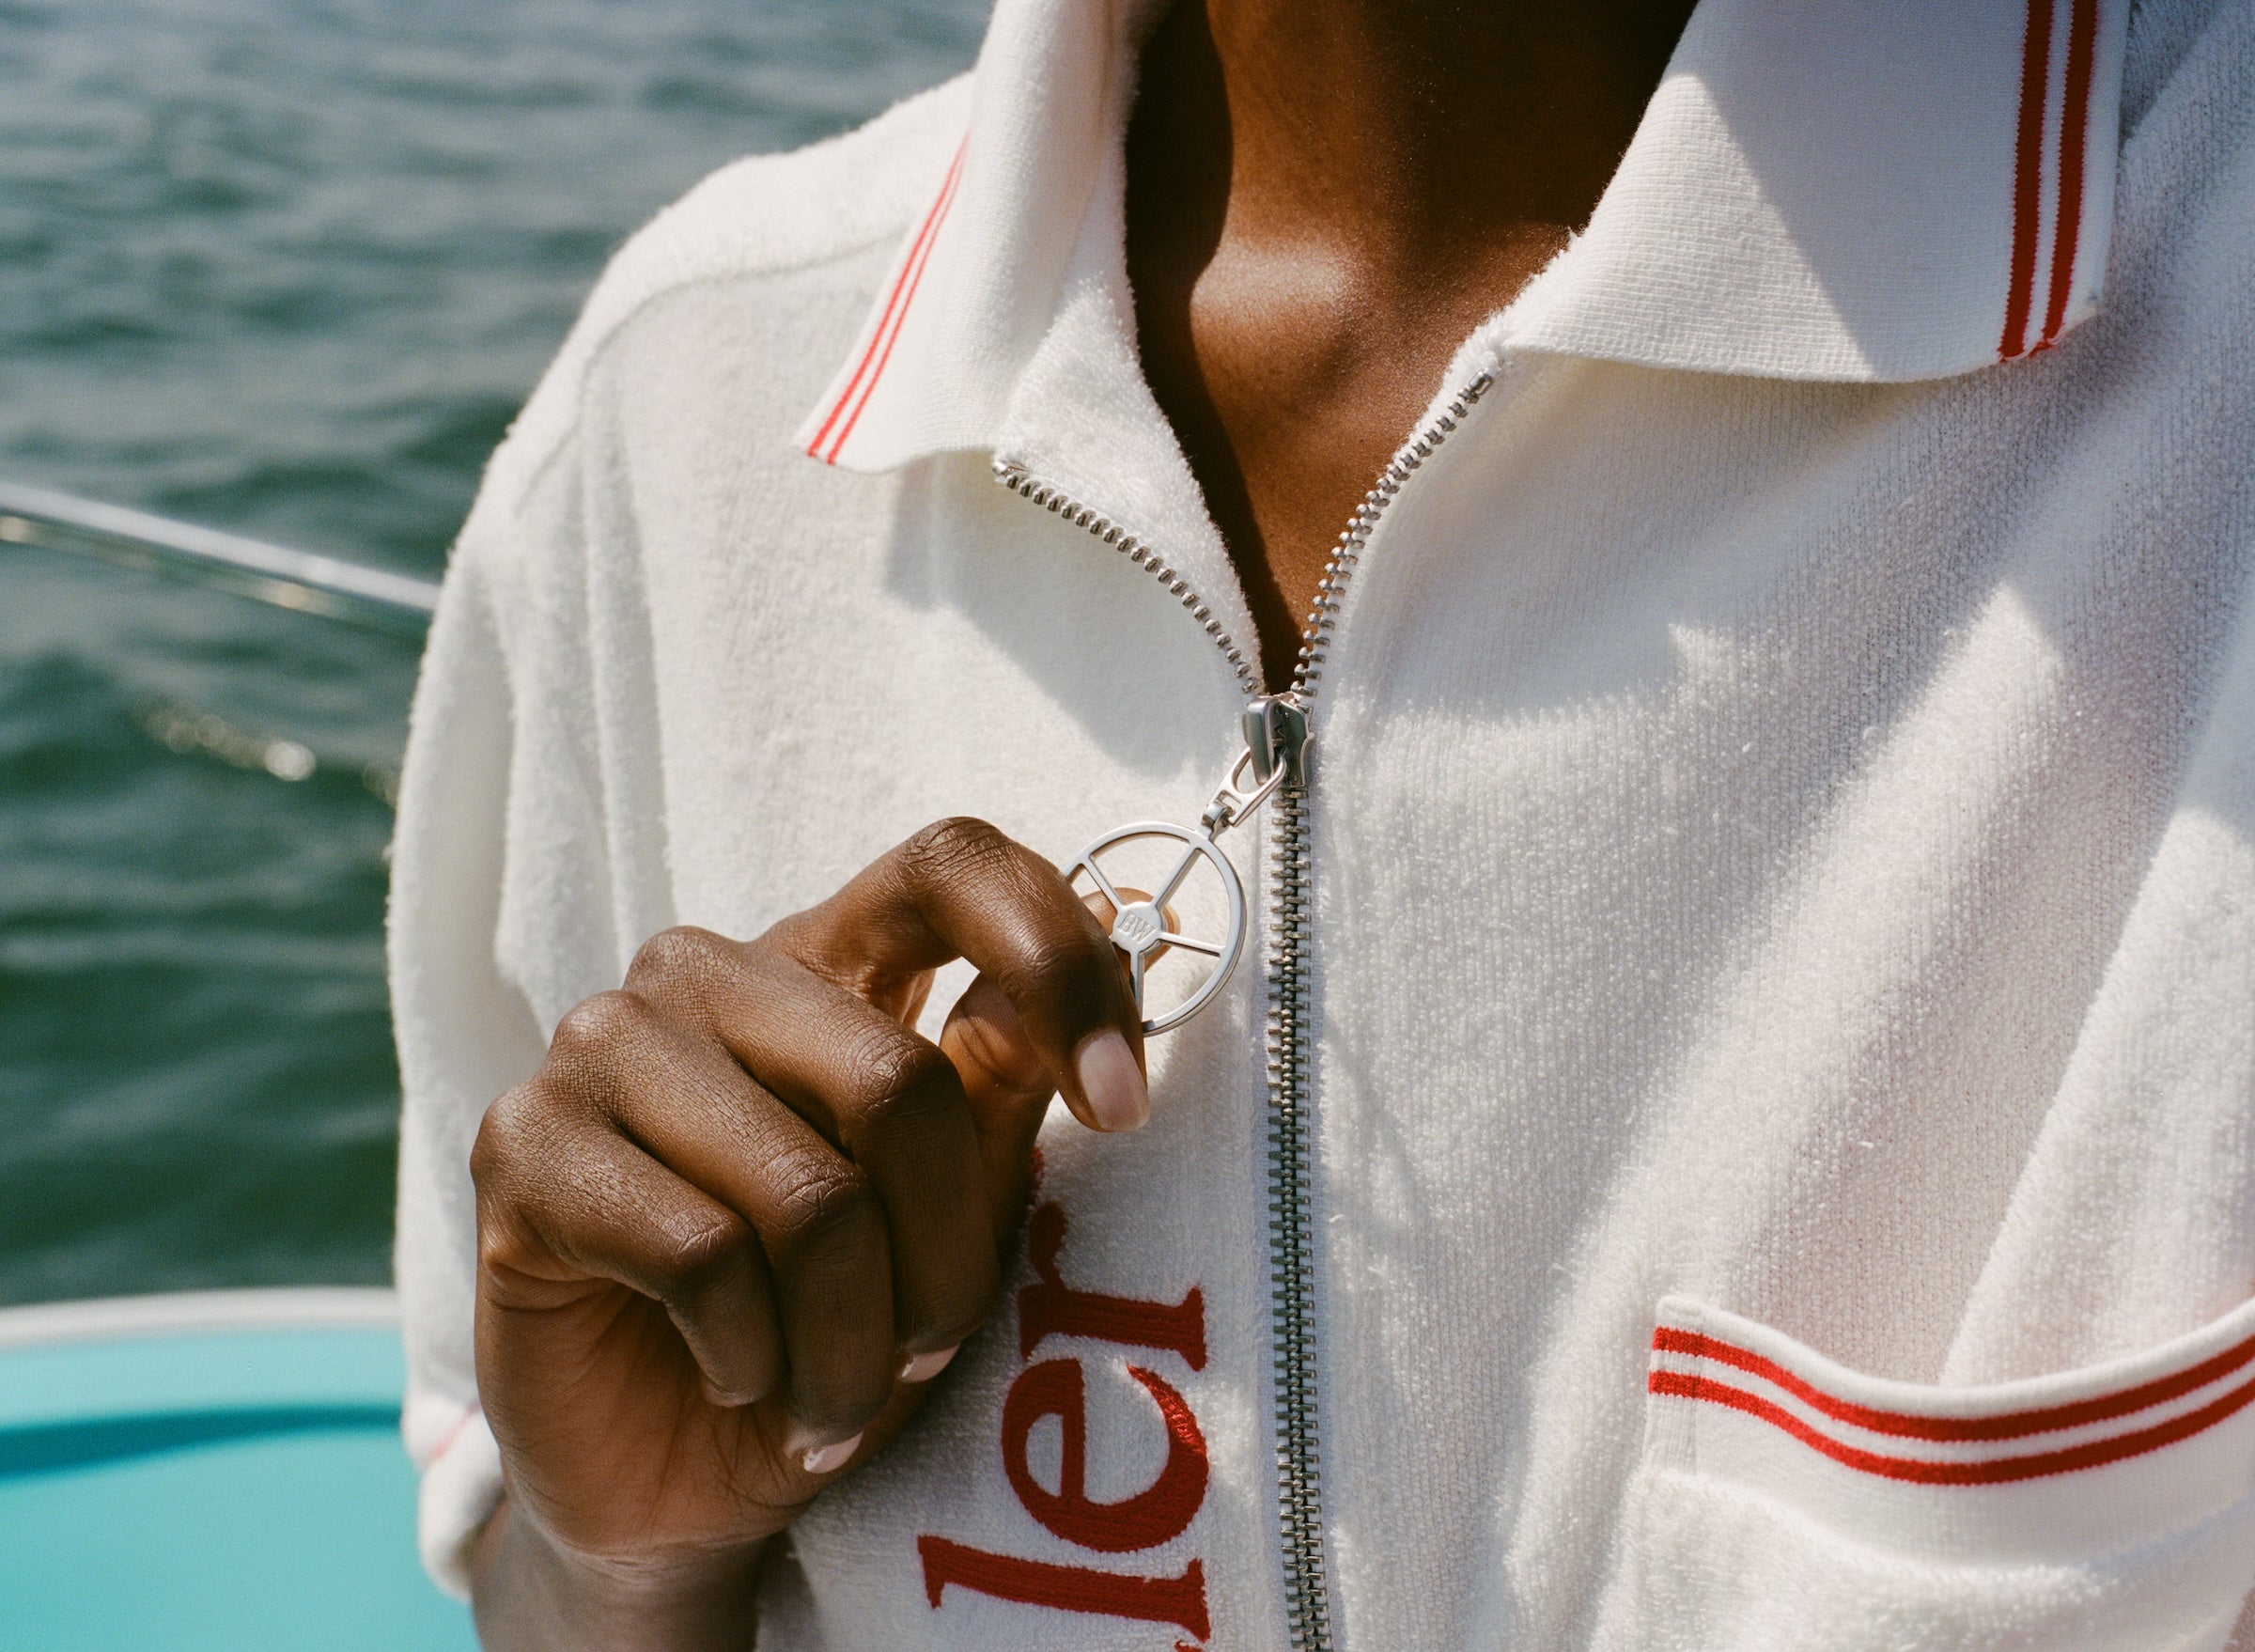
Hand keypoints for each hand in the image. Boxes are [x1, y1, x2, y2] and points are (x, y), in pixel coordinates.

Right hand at [464, 818, 1149, 1647]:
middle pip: (895, 1078)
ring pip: (806, 1192)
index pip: (951, 865)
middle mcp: (708, 972)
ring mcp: (603, 1044)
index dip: (1058, 960)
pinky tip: (741, 1381)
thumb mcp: (947, 1212)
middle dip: (945, 1260)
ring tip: (838, 1401)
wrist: (678, 1487)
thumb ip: (999, 1082)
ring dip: (854, 1343)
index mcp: (827, 961)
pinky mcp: (522, 1145)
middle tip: (927, 1355)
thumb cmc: (830, 1332)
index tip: (1121, 1107)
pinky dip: (757, 1360)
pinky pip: (700, 1257)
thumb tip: (1107, 946)